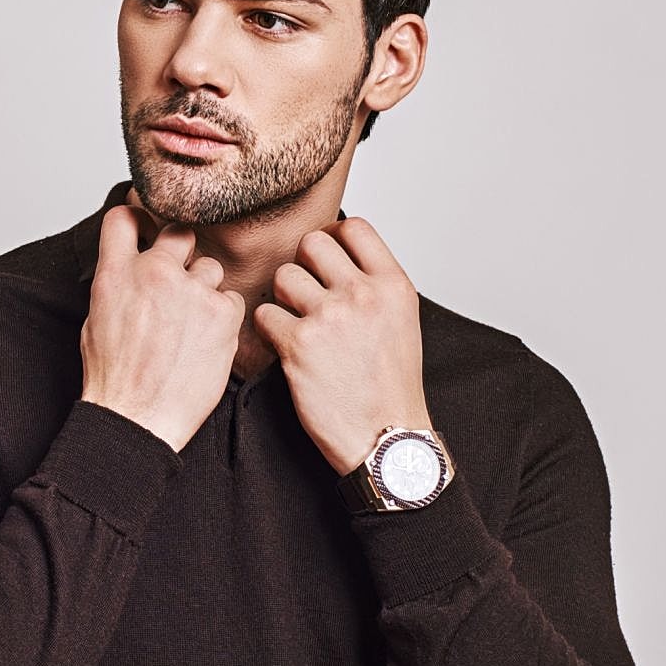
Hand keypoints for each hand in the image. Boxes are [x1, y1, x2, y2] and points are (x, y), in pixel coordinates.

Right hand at [80, 204, 245, 451]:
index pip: (124, 217)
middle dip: (182, 251)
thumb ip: (119, 284)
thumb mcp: (97, 320)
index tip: (147, 225)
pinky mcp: (223, 313)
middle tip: (181, 281)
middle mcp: (155, 273)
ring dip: (205, 291)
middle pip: (180, 232)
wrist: (137, 418)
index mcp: (116, 274)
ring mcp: (192, 291)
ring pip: (211, 269)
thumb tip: (133, 271)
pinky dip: (225, 317)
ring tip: (192, 327)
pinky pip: (233, 299)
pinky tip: (208, 341)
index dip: (138, 217)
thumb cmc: (115, 380)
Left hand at [253, 218, 432, 473]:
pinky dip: (267, 330)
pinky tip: (284, 347)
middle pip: (311, 243)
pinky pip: (263, 314)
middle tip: (306, 294)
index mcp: (392, 285)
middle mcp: (362, 294)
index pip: (354, 227)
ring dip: (282, 298)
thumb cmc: (391, 388)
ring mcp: (329, 317)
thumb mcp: (401, 322)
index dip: (333, 237)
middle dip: (303, 265)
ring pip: (283, 276)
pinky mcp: (298, 345)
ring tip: (296, 324)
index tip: (326, 259)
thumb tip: (342, 256)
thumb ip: (374, 284)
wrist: (386, 438)